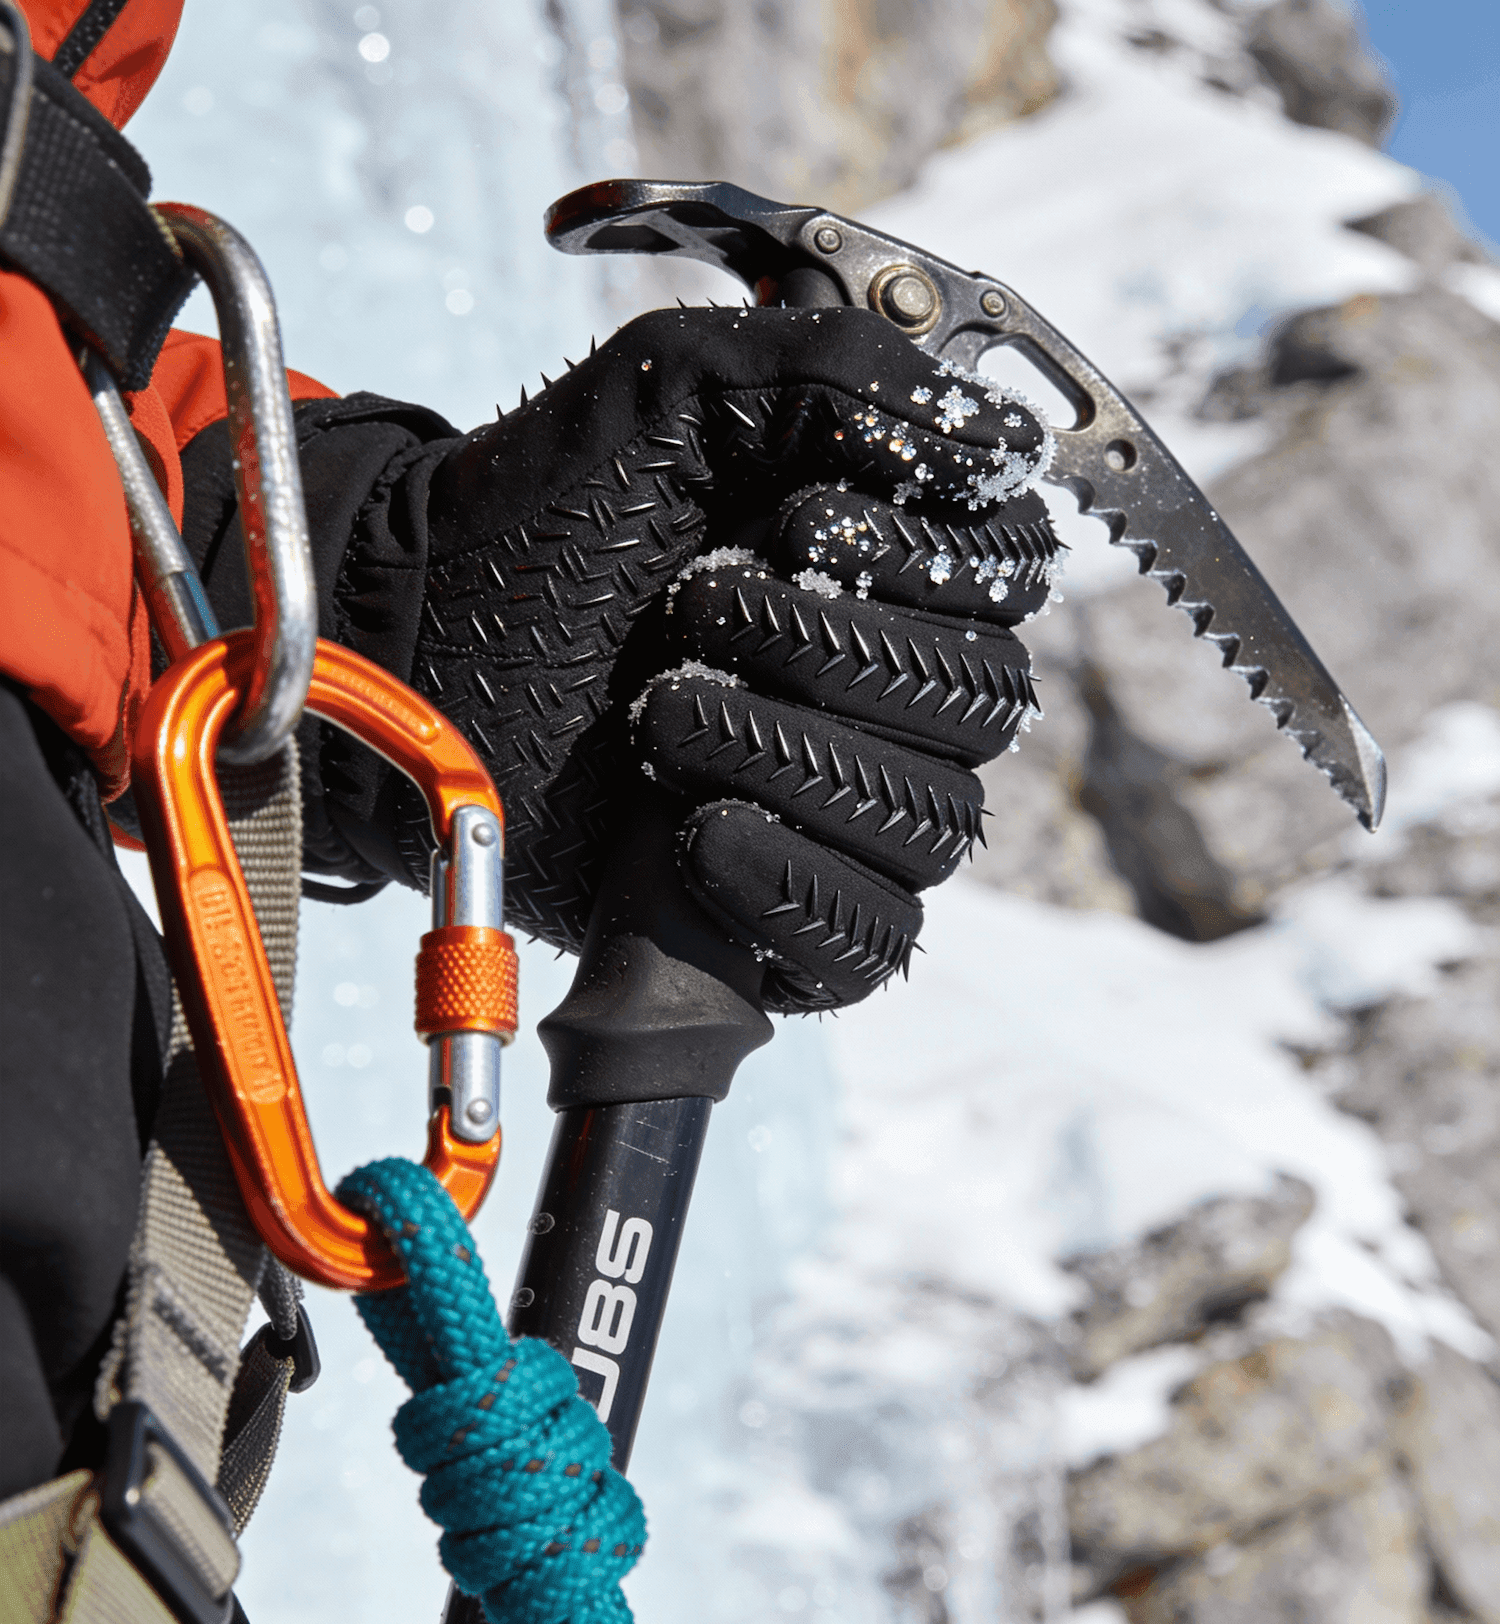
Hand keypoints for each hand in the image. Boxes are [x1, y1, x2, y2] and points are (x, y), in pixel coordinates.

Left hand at [401, 306, 1060, 1009]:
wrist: (424, 638)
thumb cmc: (548, 515)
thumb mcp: (681, 390)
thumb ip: (841, 379)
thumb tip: (1000, 443)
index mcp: (892, 566)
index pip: (1009, 575)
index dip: (925, 554)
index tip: (796, 523)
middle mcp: (891, 693)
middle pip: (975, 701)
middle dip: (833, 650)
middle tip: (697, 611)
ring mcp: (846, 813)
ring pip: (927, 822)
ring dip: (792, 758)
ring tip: (663, 717)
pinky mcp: (790, 920)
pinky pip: (867, 935)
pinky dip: (793, 885)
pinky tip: (699, 832)